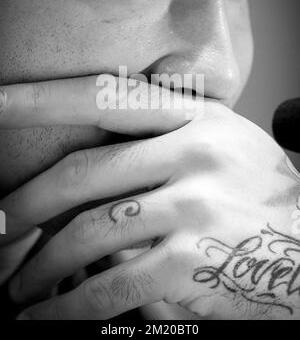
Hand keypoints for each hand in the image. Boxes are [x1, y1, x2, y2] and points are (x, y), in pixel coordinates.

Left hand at [1, 78, 299, 318]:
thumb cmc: (253, 187)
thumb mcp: (218, 139)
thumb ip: (162, 132)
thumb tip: (92, 136)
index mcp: (194, 118)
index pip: (105, 97)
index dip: (44, 98)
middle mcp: (192, 154)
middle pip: (85, 173)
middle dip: (28, 201)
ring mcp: (193, 209)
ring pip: (90, 233)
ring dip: (41, 264)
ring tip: (16, 285)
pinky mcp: (192, 264)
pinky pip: (112, 286)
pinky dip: (68, 306)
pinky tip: (44, 315)